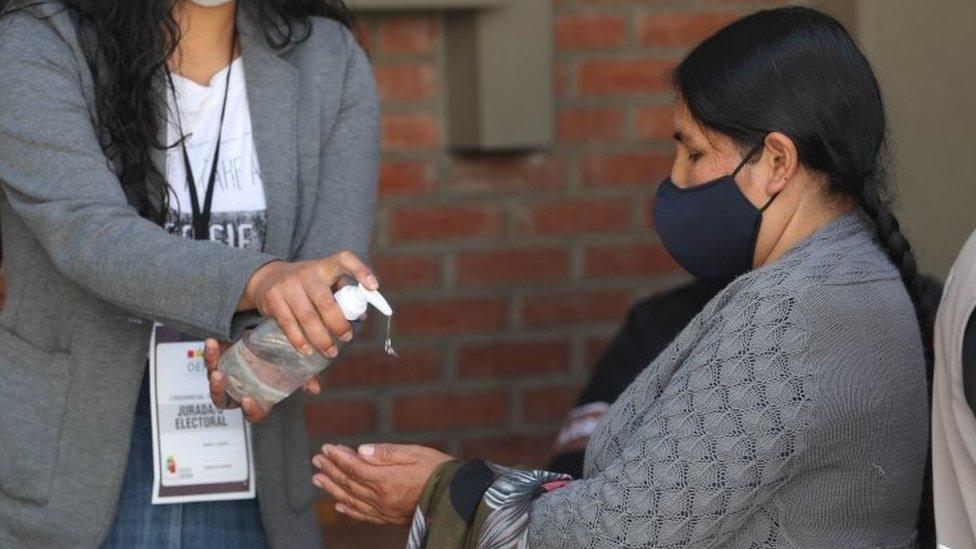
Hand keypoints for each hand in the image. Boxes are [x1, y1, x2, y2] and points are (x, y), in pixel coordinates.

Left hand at [204, 337, 324, 422]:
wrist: (266, 339)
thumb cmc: (280, 359)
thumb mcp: (292, 369)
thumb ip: (304, 379)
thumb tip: (316, 389)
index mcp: (257, 397)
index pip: (253, 413)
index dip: (250, 410)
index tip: (249, 399)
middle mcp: (238, 390)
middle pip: (223, 400)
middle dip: (218, 390)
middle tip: (220, 376)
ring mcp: (226, 376)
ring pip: (213, 378)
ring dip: (211, 365)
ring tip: (213, 350)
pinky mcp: (218, 360)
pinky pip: (210, 360)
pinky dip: (210, 352)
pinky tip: (213, 341)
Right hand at [239, 250, 377, 357]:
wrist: (266, 278)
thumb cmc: (307, 284)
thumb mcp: (324, 281)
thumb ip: (343, 295)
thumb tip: (362, 316)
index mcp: (325, 266)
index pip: (344, 260)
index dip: (360, 271)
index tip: (374, 287)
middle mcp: (307, 273)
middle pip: (326, 302)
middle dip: (339, 325)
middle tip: (347, 338)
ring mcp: (288, 286)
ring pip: (308, 317)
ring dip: (322, 339)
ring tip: (331, 351)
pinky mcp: (273, 300)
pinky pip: (289, 324)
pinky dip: (300, 340)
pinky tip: (308, 350)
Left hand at [311, 443, 451, 524]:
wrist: (457, 496)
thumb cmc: (438, 469)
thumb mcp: (415, 453)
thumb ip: (386, 453)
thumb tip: (360, 451)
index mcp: (387, 480)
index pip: (355, 467)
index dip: (339, 458)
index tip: (327, 448)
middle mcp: (382, 498)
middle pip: (350, 483)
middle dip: (331, 470)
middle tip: (316, 460)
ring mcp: (385, 510)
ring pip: (352, 499)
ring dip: (332, 488)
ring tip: (318, 478)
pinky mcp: (390, 518)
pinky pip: (364, 515)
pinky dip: (348, 509)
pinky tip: (337, 504)